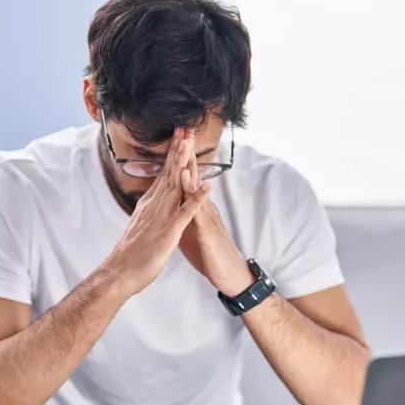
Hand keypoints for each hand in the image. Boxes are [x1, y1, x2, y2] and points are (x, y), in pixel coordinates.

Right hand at [101, 130, 211, 296]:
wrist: (119, 274)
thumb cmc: (130, 254)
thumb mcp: (140, 225)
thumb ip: (148, 211)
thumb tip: (152, 201)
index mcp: (149, 204)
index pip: (163, 173)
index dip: (172, 153)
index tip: (179, 135)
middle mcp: (154, 205)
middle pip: (169, 172)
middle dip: (178, 149)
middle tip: (185, 127)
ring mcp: (161, 217)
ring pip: (175, 185)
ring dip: (185, 164)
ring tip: (191, 144)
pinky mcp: (169, 233)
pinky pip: (186, 213)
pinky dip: (197, 199)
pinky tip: (208, 187)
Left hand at [177, 132, 254, 295]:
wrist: (231, 276)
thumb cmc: (211, 254)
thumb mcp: (192, 231)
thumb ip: (184, 215)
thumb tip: (174, 205)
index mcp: (197, 208)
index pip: (188, 178)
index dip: (182, 159)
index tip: (175, 138)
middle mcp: (204, 208)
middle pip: (195, 175)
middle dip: (188, 153)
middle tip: (183, 128)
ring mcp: (207, 217)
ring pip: (196, 188)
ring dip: (191, 166)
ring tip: (184, 145)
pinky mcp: (208, 231)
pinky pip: (198, 209)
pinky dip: (193, 194)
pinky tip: (187, 181)